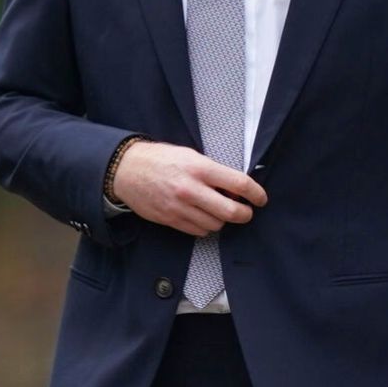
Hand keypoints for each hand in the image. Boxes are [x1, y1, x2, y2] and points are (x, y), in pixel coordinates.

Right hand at [108, 139, 264, 237]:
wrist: (127, 171)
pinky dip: (205, 226)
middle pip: (231, 212)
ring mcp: (180, 207)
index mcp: (200, 168)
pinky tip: (202, 216)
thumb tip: (236, 187)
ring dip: (222, 220)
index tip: (261, 199)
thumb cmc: (161, 159)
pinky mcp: (171, 220)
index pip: (239, 184)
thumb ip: (214, 171)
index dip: (256, 194)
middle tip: (246, 211)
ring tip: (218, 210)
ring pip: (216, 225)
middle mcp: (191, 189)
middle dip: (244, 214)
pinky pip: (198, 231)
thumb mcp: (190, 155)